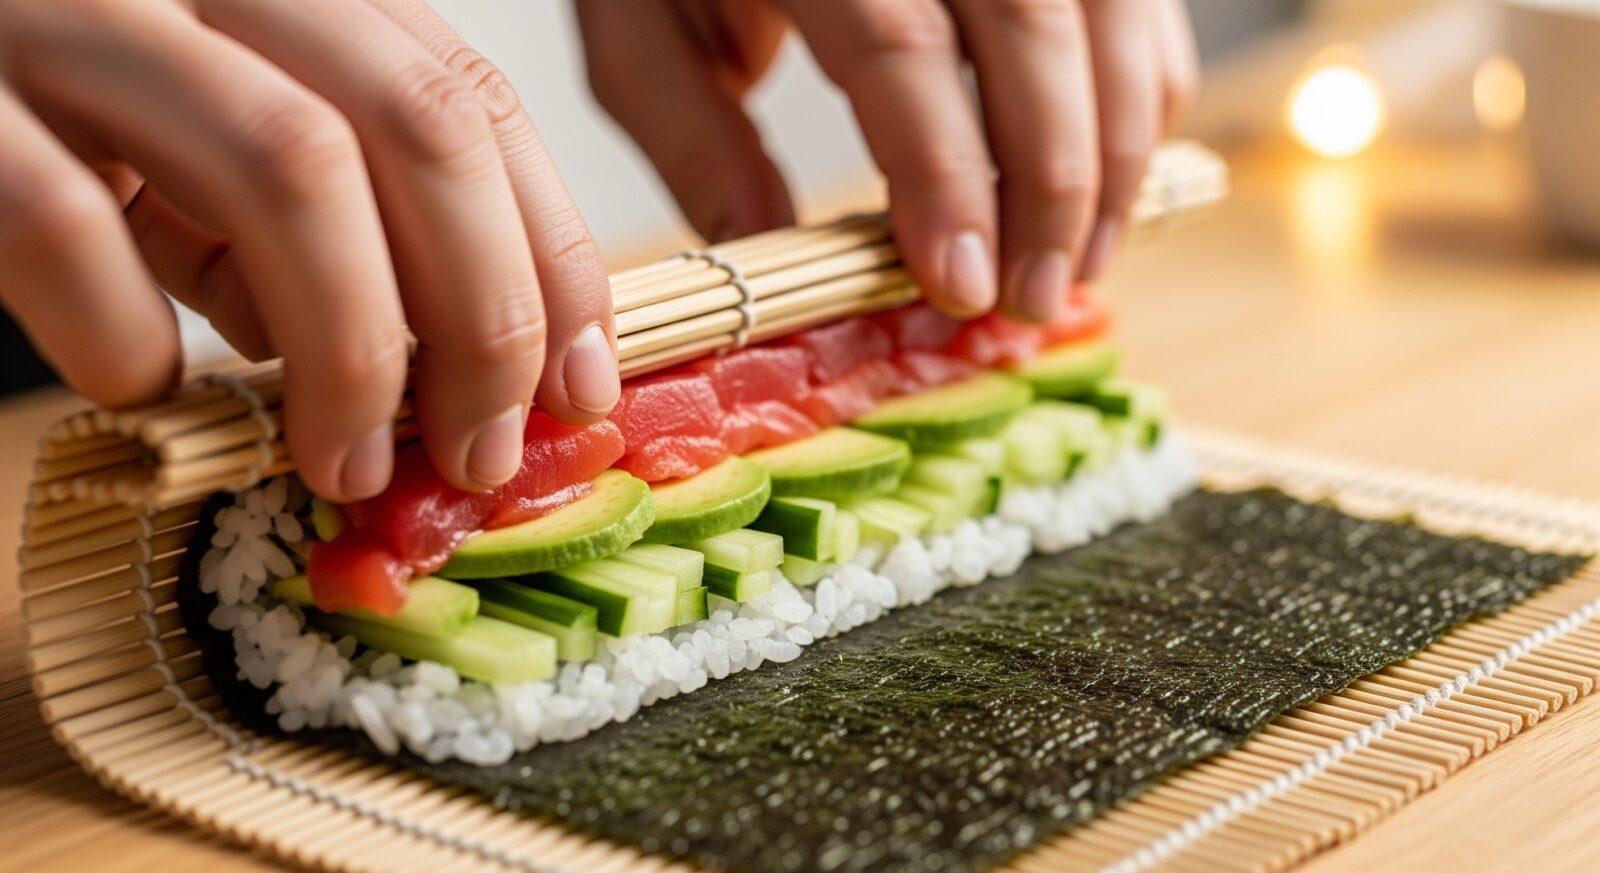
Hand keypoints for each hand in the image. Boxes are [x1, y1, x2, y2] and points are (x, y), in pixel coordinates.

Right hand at [0, 0, 620, 501]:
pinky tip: (139, 384)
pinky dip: (127, 331)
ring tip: (346, 465)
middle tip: (480, 455)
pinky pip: (65, 216)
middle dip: (486, 315)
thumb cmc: (35, 105)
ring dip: (351, 347)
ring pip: (288, 163)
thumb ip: (305, 213)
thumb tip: (419, 355)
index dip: (553, 256)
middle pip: (417, 128)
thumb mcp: (195, 141)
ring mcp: (58, 9)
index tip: (582, 387)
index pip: (472, 101)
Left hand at [577, 0, 1197, 321]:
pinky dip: (1140, 93)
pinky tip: (1109, 185)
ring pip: (1105, 15)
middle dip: (1048, 186)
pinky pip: (1137, 2)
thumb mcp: (642, 29)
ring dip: (1112, 154)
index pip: (900, 44)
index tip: (960, 288)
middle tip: (1030, 301)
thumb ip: (695, 140)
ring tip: (1079, 266)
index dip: (944, 175)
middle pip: (1028, 28)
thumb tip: (770, 261)